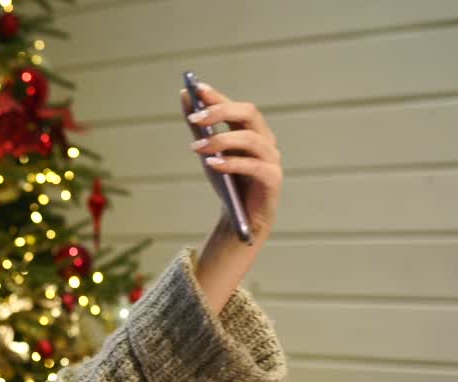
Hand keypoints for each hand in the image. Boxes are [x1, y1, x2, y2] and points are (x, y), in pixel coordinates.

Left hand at [181, 82, 282, 243]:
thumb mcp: (209, 151)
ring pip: (250, 139)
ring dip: (221, 140)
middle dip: (221, 112)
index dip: (217, 96)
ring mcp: (271, 158)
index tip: (195, 88)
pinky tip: (211, 164)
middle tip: (195, 118)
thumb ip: (199, 126)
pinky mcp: (273, 179)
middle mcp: (264, 139)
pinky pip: (254, 166)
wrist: (241, 218)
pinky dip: (231, 163)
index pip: (235, 106)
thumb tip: (184, 94)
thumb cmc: (228, 181)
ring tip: (196, 148)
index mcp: (250, 130)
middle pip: (249, 113)